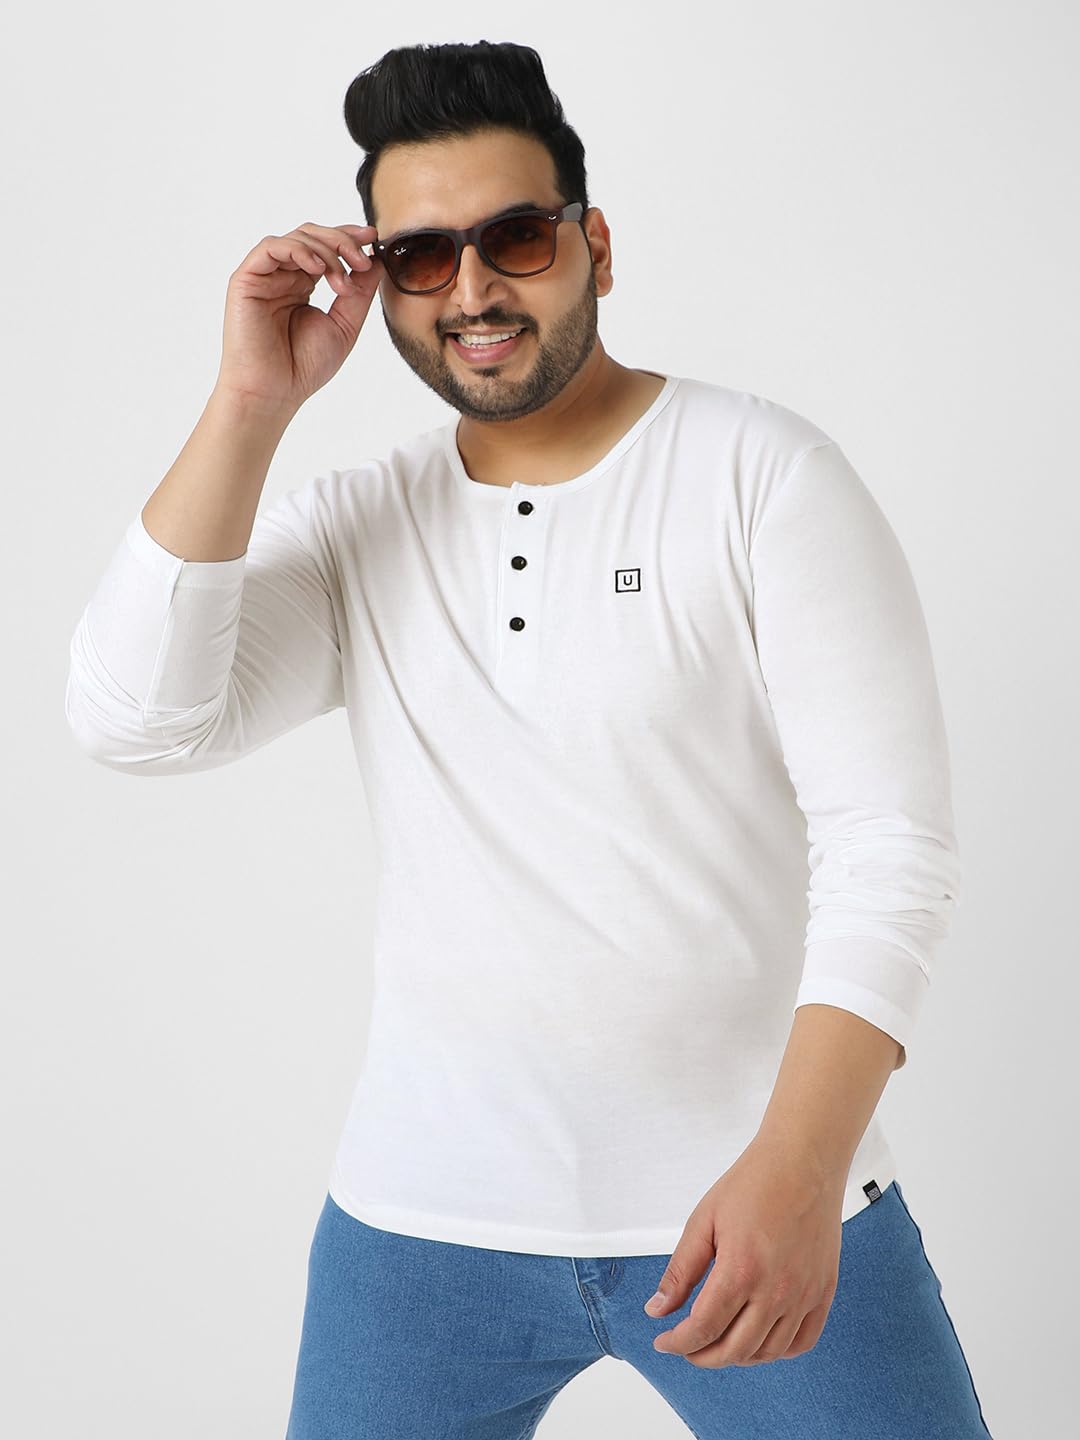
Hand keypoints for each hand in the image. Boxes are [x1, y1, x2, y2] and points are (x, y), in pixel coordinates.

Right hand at [214, 222, 383, 414]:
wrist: (274, 392)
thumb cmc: (304, 367)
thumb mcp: (344, 325)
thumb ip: (359, 292)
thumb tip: (376, 261)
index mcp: (303, 284)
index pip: (326, 247)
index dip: (349, 236)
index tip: (373, 238)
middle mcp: (283, 276)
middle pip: (313, 235)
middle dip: (342, 241)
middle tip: (362, 259)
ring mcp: (265, 276)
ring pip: (296, 238)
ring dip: (326, 251)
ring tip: (342, 281)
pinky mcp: (246, 279)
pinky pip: (271, 248)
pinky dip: (298, 250)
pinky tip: (318, 269)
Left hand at [644, 1135, 843, 1367]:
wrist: (803, 1162)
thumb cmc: (753, 1184)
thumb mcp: (703, 1221)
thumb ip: (680, 1271)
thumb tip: (657, 1309)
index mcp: (741, 1270)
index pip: (704, 1328)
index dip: (679, 1342)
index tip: (664, 1341)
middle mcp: (776, 1290)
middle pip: (735, 1349)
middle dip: (703, 1355)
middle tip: (687, 1346)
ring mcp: (804, 1294)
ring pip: (768, 1352)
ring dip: (737, 1356)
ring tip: (718, 1343)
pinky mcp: (824, 1291)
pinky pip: (802, 1342)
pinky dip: (777, 1351)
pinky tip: (758, 1340)